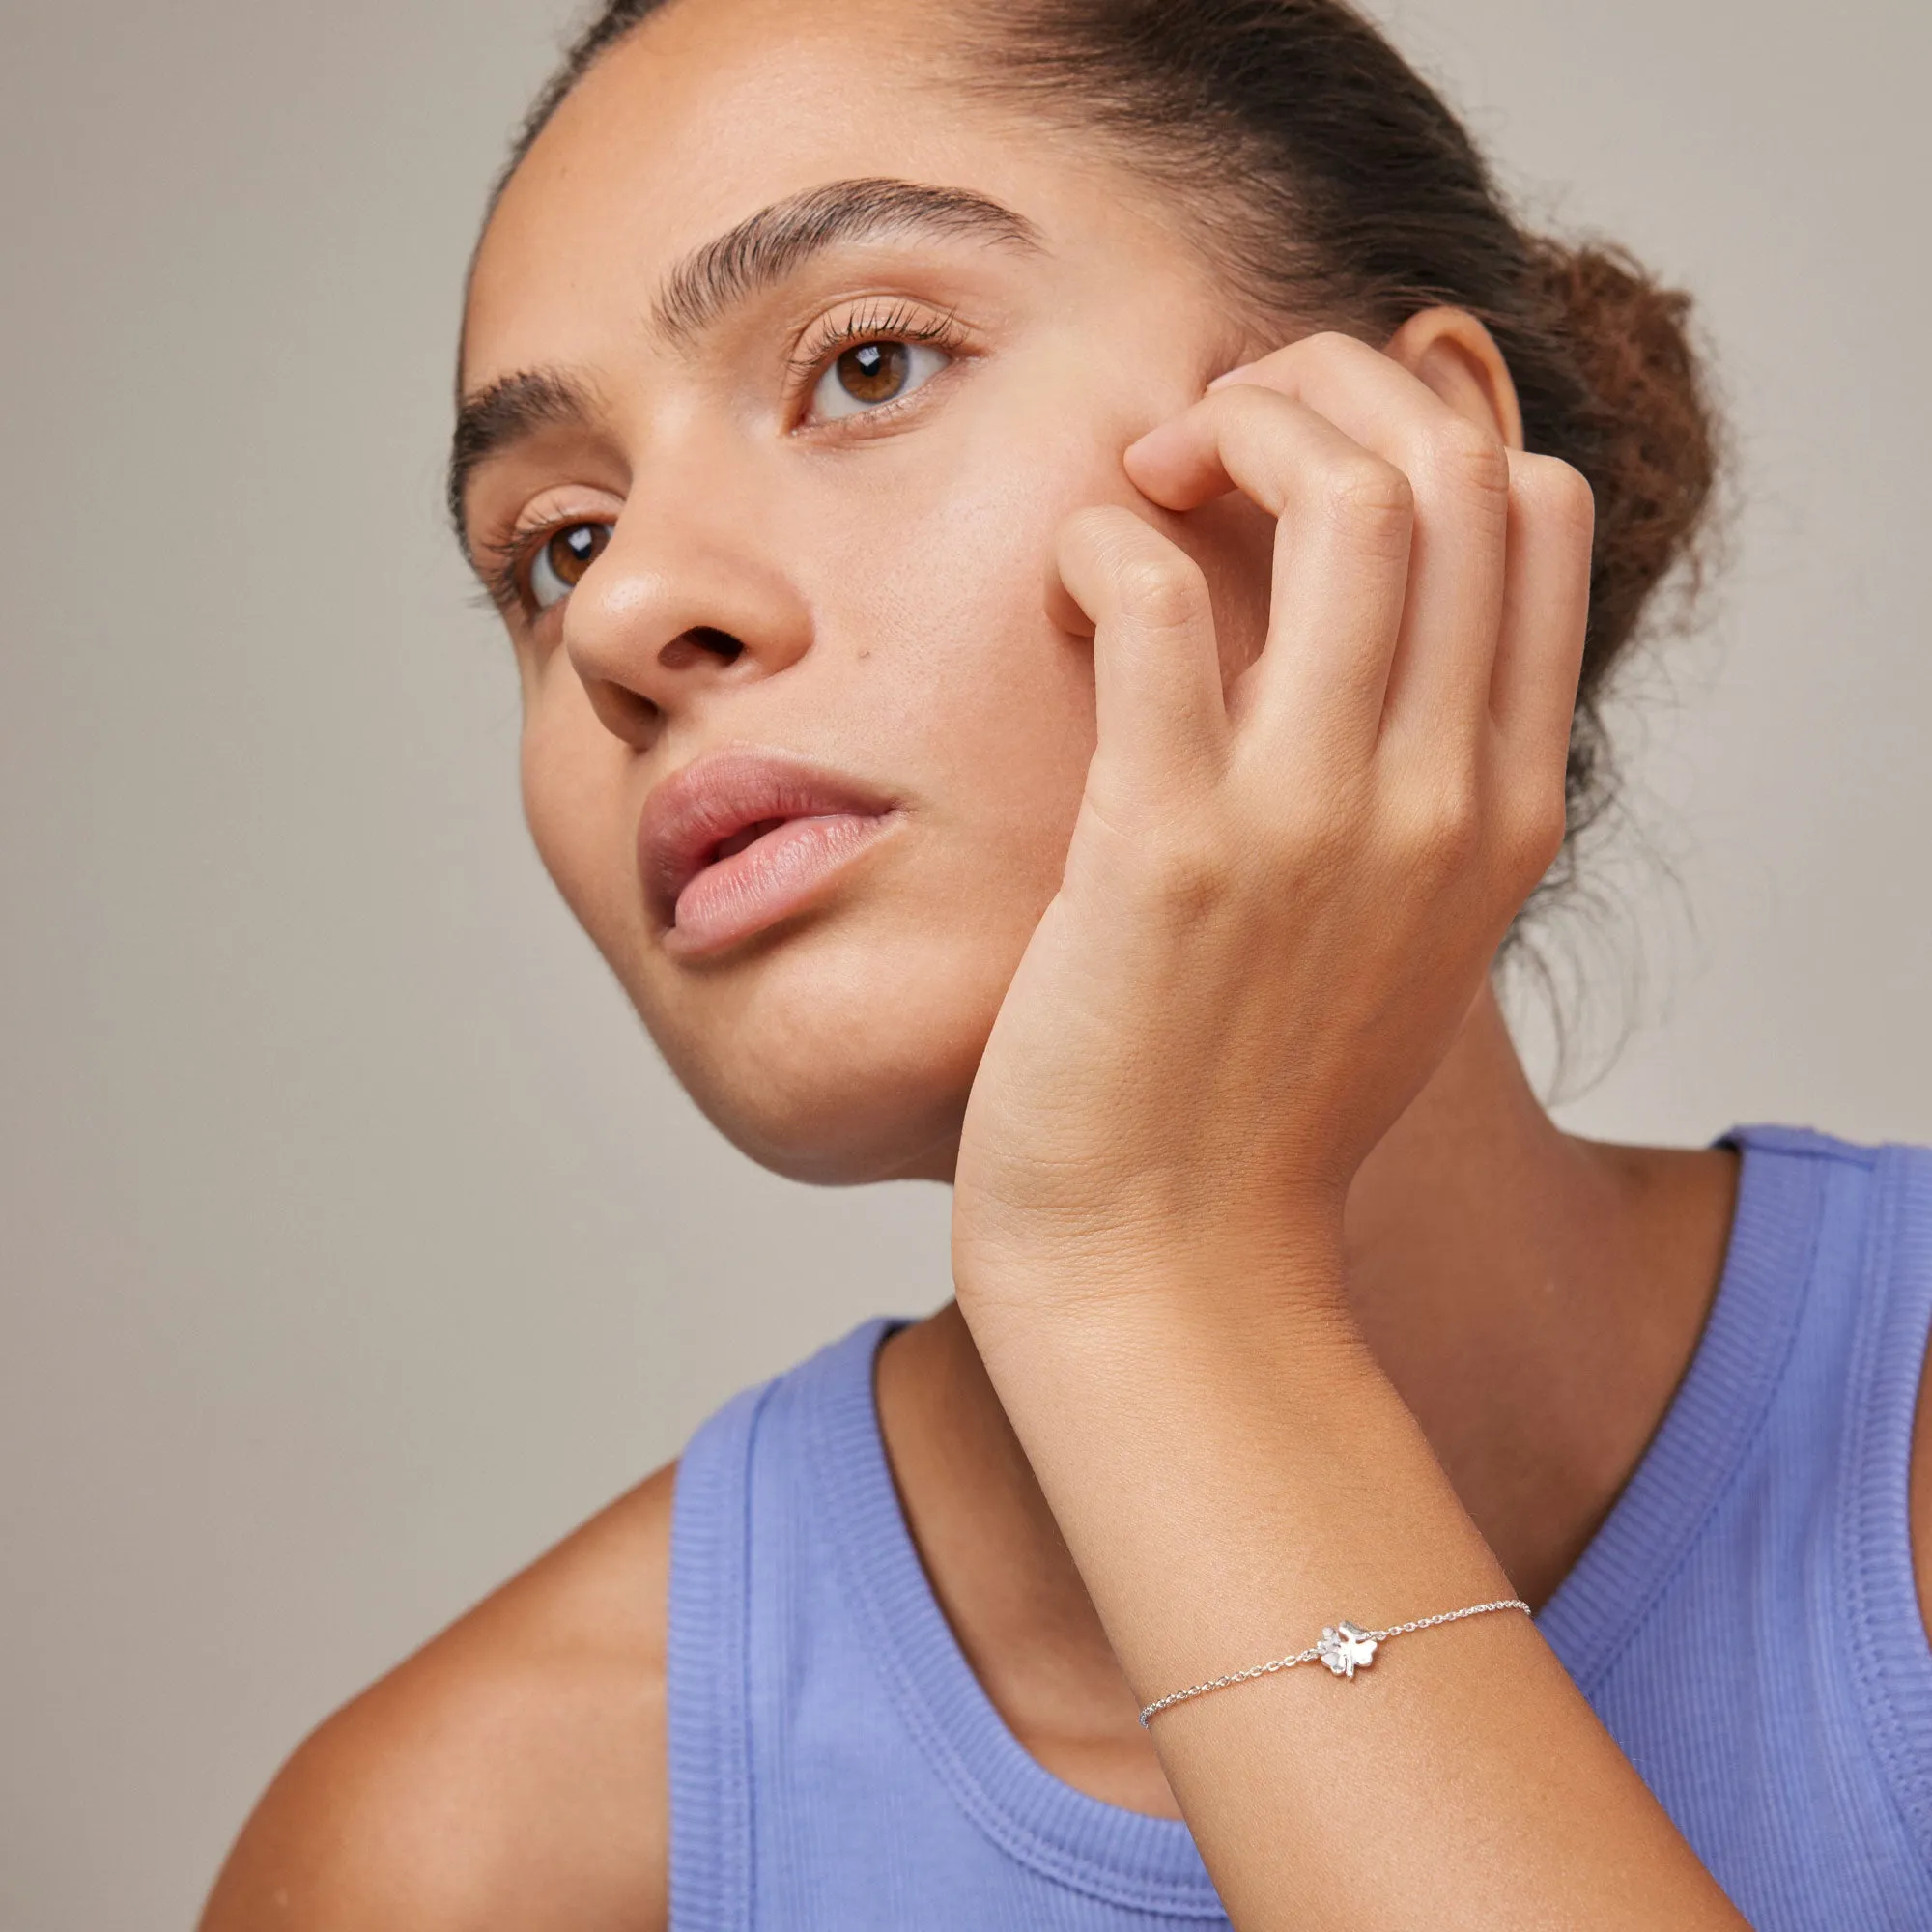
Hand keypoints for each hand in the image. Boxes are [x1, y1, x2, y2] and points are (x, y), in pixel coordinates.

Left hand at [951, 328, 1593, 1307]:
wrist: (1176, 1271)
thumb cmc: (1255, 1105)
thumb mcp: (1395, 941)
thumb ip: (1413, 794)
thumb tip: (1354, 642)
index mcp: (1505, 806)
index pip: (1539, 511)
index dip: (1418, 424)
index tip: (1298, 464)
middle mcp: (1442, 797)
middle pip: (1455, 463)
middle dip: (1325, 385)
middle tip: (1207, 436)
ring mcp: (1317, 822)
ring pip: (1351, 497)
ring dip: (1235, 428)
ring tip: (1149, 476)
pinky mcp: (1170, 852)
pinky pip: (1158, 600)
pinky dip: (1106, 541)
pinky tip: (1071, 583)